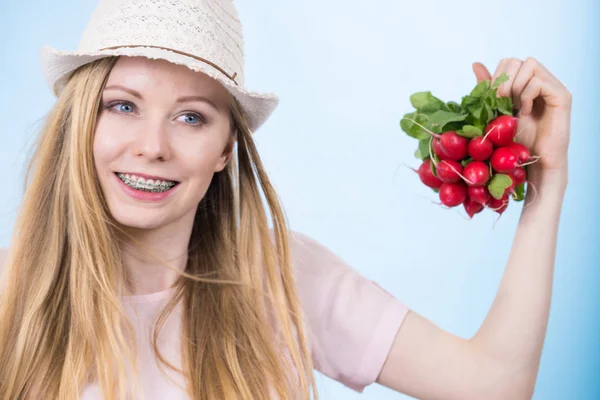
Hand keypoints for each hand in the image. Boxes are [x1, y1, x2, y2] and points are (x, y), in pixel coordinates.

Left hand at [472, 58, 571, 179]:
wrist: (534, 160)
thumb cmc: (517, 139)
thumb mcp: (496, 111)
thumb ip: (488, 89)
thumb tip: (476, 64)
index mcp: (525, 82)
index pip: (507, 62)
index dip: (495, 79)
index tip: (494, 101)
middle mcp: (541, 80)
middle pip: (515, 60)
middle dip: (502, 82)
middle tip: (503, 103)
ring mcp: (552, 86)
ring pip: (528, 64)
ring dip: (515, 88)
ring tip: (516, 108)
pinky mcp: (561, 95)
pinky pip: (538, 82)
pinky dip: (526, 96)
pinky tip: (526, 112)